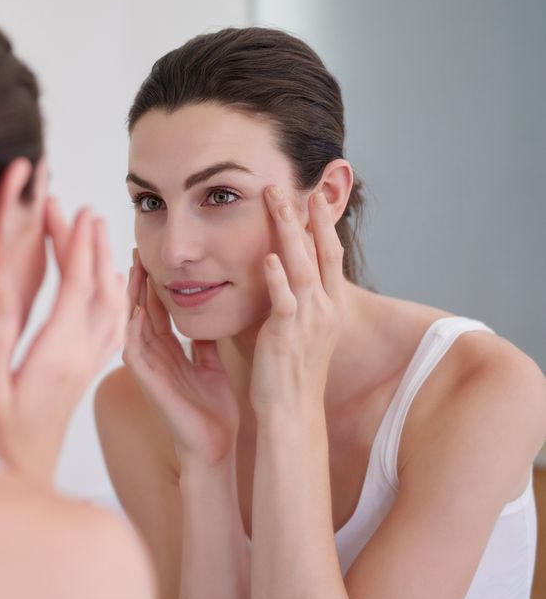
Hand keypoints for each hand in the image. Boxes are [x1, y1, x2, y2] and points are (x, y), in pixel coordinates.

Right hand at [0, 200, 125, 484]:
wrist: (22, 481)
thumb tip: (2, 288)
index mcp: (56, 355)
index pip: (75, 287)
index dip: (76, 246)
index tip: (73, 213)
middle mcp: (80, 357)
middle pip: (98, 289)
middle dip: (93, 246)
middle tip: (86, 211)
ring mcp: (86, 366)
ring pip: (111, 307)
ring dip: (108, 268)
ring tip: (101, 237)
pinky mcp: (83, 375)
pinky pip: (112, 328)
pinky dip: (115, 299)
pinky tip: (111, 289)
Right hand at [122, 252, 239, 468]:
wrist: (216, 448)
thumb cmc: (213, 412)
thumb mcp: (211, 366)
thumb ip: (205, 343)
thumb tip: (207, 315)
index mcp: (168, 352)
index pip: (156, 309)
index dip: (153, 283)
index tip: (152, 255)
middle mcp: (153, 357)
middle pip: (140, 310)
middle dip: (137, 282)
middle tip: (135, 251)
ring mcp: (148, 370)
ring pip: (132, 326)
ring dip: (131, 299)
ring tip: (131, 270)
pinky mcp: (148, 384)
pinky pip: (134, 353)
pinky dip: (133, 331)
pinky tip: (135, 310)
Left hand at [250, 187, 344, 417]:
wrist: (293, 411)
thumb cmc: (290, 373)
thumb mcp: (300, 330)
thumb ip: (293, 301)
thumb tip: (278, 274)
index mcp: (329, 308)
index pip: (330, 256)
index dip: (323, 225)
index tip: (312, 197)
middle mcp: (325, 310)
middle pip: (322, 253)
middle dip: (310, 217)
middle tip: (295, 186)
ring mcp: (308, 321)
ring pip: (303, 267)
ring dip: (289, 233)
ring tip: (277, 204)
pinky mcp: (287, 336)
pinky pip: (284, 302)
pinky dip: (277, 278)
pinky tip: (268, 257)